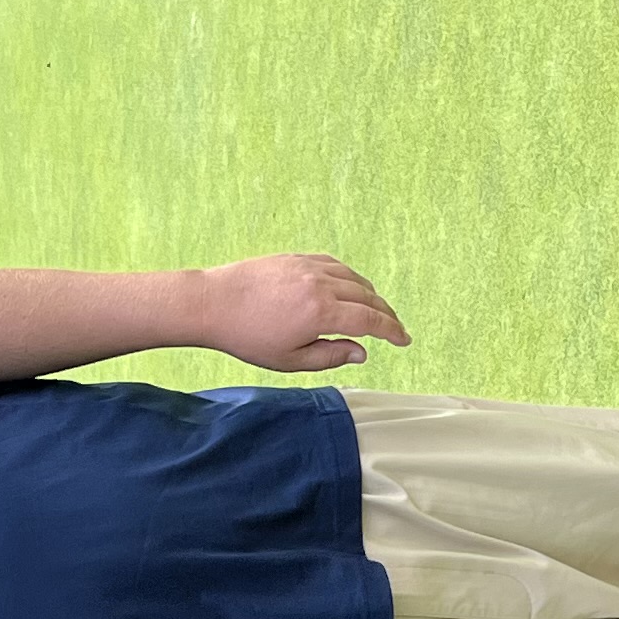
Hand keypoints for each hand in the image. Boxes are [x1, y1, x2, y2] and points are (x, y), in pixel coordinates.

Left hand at [192, 254, 411, 372]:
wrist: (213, 303)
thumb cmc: (248, 337)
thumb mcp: (291, 360)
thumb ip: (331, 356)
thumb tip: (362, 352)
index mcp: (322, 313)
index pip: (371, 321)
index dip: (393, 331)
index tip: (405, 340)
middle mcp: (321, 285)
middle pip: (368, 297)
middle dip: (386, 314)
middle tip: (394, 328)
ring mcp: (309, 267)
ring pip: (354, 278)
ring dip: (370, 295)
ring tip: (374, 310)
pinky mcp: (297, 258)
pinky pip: (335, 265)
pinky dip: (349, 278)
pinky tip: (349, 288)